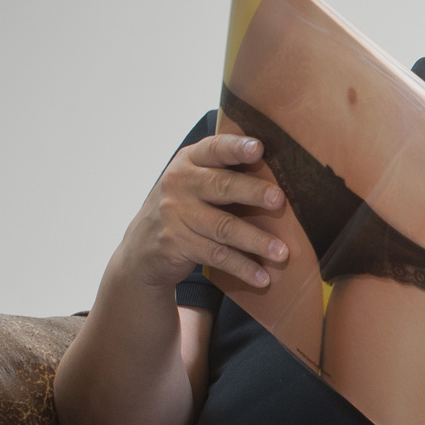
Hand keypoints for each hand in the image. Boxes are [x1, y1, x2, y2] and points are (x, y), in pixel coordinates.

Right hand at [115, 134, 291, 291]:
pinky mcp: (177, 244)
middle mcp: (180, 183)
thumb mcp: (194, 179)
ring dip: (256, 240)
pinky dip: (242, 267)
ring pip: (223, 227)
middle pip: (222, 186)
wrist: (142, 246)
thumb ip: (224, 170)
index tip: (258, 147)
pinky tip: (262, 277)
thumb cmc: (184, 204)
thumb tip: (281, 171)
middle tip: (279, 200)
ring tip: (282, 252)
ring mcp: (175, 214)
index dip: (236, 147)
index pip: (214, 149)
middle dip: (253, 192)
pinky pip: (217, 256)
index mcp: (189, 161)